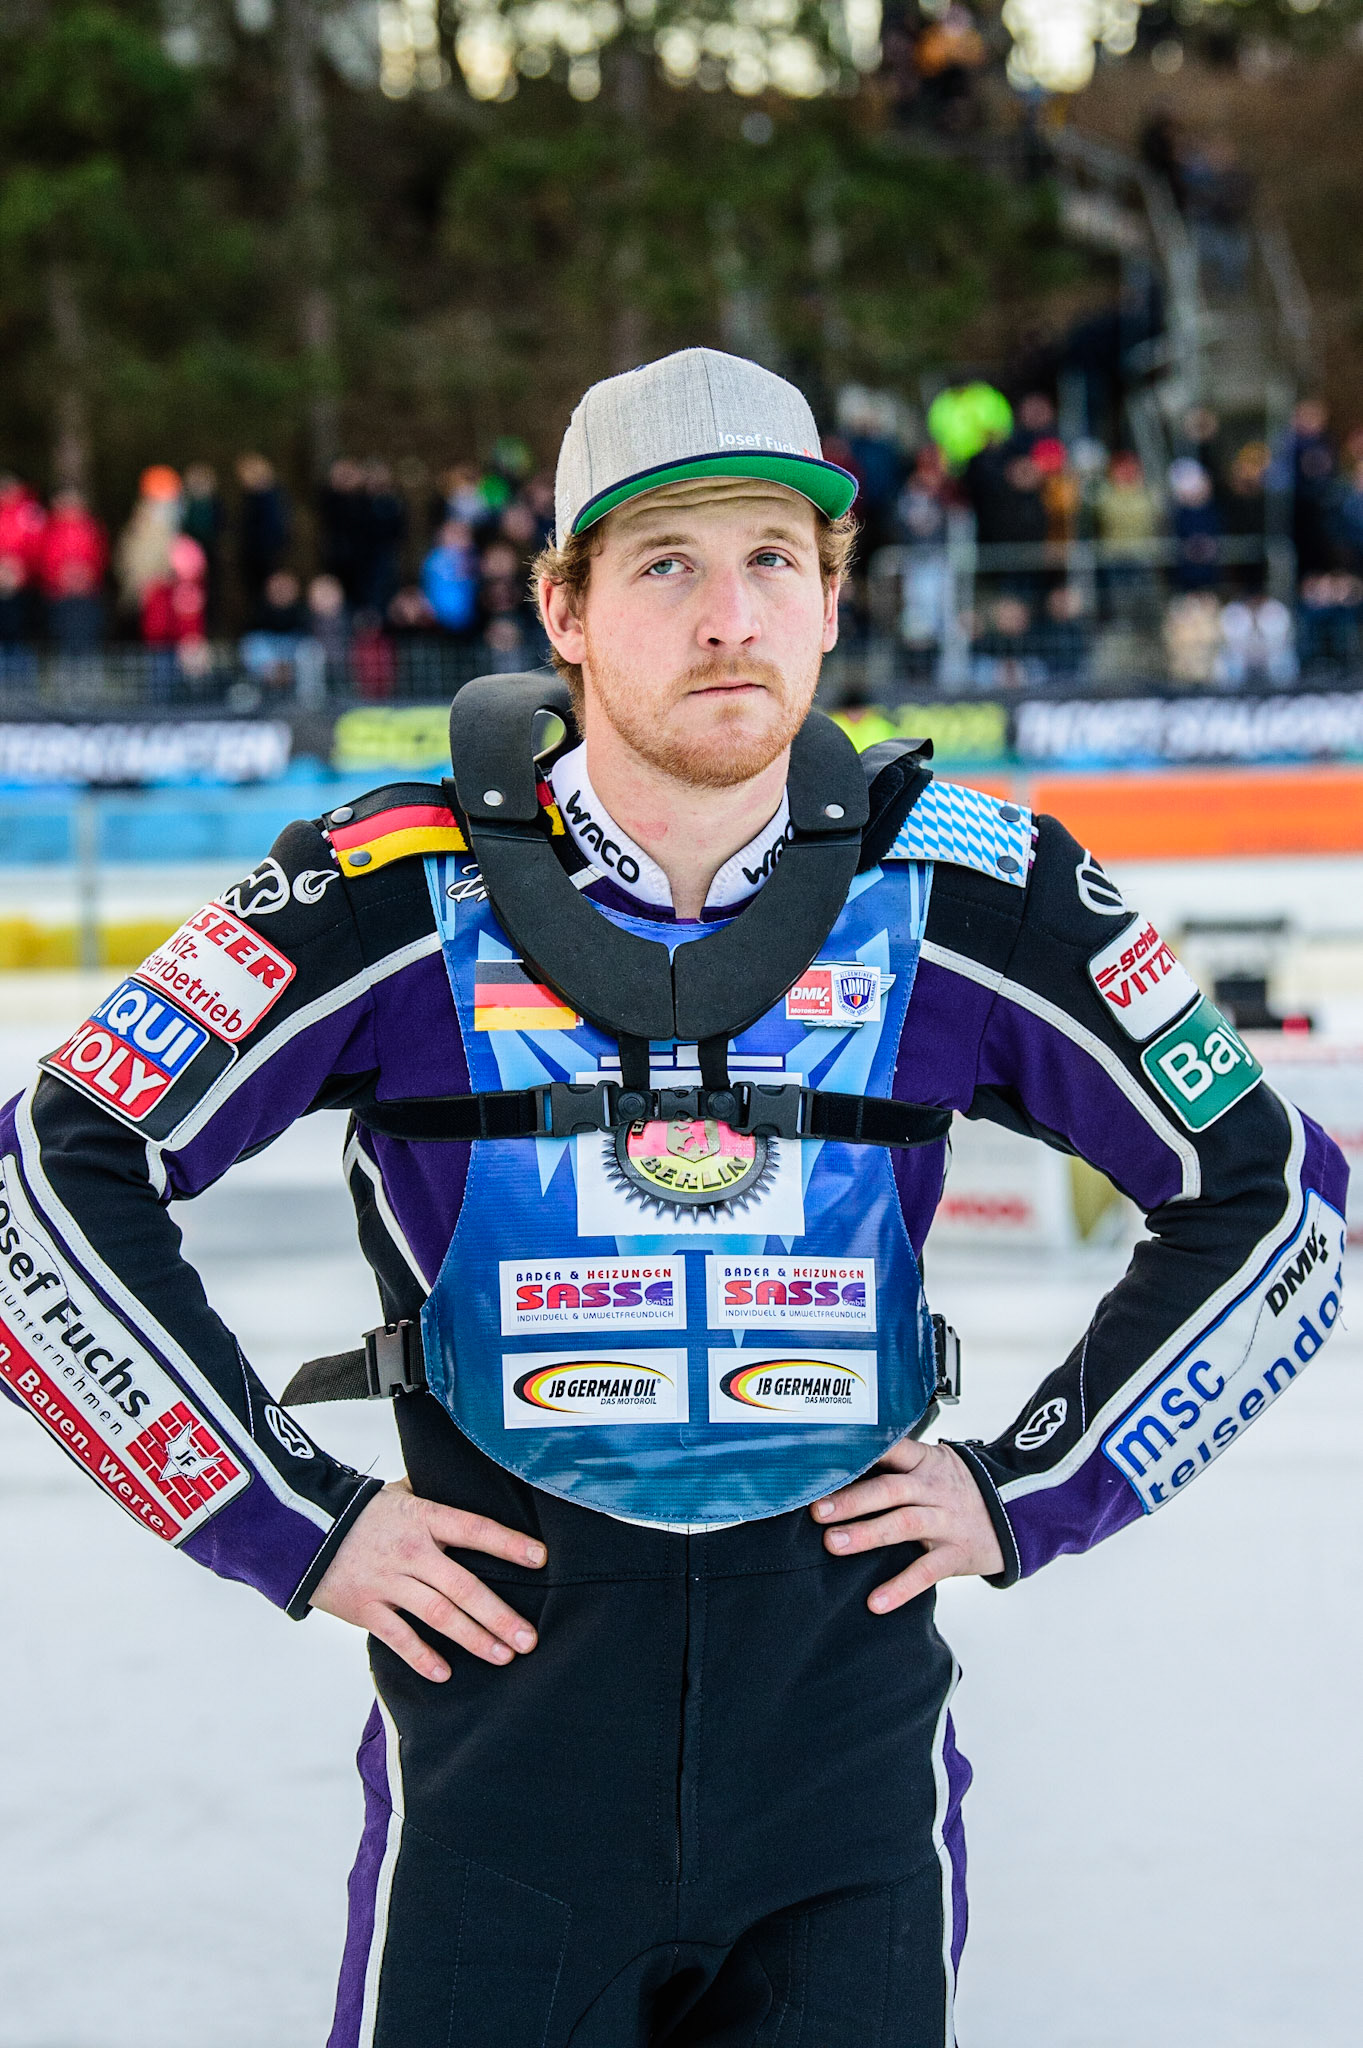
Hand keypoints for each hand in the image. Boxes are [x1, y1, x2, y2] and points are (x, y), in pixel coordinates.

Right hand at [311, 1479, 545, 1679]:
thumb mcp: (399, 1493)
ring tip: (503, 1656)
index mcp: (424, 1518)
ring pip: (438, 1615)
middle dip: (499, 1616)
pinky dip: (422, 1656)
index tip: (541, 1559)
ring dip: (473, 1638)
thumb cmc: (360, 1511)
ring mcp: (387, 1581)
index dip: (508, 1544)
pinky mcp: (365, 1607)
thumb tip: (469, 1484)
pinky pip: (398, 1637)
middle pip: (463, 1586)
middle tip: (529, 1639)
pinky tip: (445, 1673)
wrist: (300, 1527)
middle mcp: (410, 1551)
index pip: (475, 1529)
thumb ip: (434, 1496)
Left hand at [811, 1439, 1003, 1613]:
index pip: (891, 1449)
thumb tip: (839, 1470)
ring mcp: (946, 1521)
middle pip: (890, 1489)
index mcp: (923, 1462)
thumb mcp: (932, 1466)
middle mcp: (933, 1488)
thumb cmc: (956, 1489)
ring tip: (834, 1543)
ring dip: (868, 1534)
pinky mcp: (956, 1553)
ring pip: (905, 1523)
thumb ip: (895, 1467)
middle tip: (818, 1510)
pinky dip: (901, 1587)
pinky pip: (926, 1571)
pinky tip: (876, 1601)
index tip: (825, 1463)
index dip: (860, 1454)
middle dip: (853, 1499)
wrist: (1016, 1511)